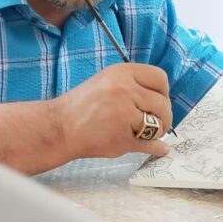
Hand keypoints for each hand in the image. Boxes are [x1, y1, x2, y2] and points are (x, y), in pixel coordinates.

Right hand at [54, 63, 172, 160]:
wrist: (59, 128)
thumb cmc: (81, 106)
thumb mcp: (106, 81)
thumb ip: (132, 85)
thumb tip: (161, 99)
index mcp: (122, 73)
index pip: (160, 79)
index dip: (164, 93)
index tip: (159, 102)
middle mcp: (125, 90)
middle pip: (162, 104)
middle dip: (164, 116)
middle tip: (156, 123)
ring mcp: (124, 115)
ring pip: (159, 125)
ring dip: (158, 132)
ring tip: (147, 133)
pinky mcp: (123, 138)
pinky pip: (150, 144)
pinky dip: (156, 148)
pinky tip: (158, 148)